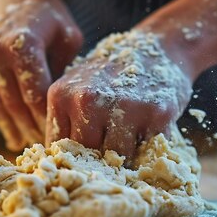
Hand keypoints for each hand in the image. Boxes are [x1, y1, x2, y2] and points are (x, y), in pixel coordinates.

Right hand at [0, 0, 82, 149]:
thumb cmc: (47, 14)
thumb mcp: (68, 37)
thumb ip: (65, 72)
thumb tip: (63, 111)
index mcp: (22, 45)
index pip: (36, 97)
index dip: (47, 120)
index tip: (57, 136)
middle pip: (14, 105)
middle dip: (29, 128)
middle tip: (40, 145)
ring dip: (8, 126)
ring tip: (19, 141)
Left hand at [45, 31, 191, 156]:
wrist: (157, 48)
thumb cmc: (111, 77)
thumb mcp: (76, 90)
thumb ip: (64, 122)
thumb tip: (59, 168)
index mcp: (61, 96)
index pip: (60, 149)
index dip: (74, 160)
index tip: (86, 160)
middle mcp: (89, 100)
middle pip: (87, 156)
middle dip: (98, 162)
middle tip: (110, 155)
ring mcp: (124, 106)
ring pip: (117, 158)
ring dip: (124, 158)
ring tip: (128, 140)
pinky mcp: (156, 114)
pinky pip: (147, 151)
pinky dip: (146, 149)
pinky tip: (146, 132)